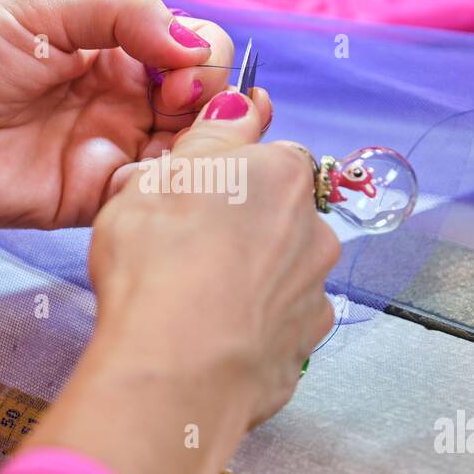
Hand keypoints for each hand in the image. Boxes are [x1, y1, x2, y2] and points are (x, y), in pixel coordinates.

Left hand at [0, 0, 269, 229]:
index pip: (194, 51)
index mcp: (119, 50)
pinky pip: (149, 196)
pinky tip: (152, 175)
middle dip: (210, 103)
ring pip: (188, 152)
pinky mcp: (95, 197)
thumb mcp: (43, 10)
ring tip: (175, 142)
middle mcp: (126, 101)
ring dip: (199, 147)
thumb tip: (192, 42)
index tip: (177, 67)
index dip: (203, 59)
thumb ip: (122, 12)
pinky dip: (165, 186)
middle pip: (204, 104)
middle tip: (175, 103)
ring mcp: (114, 150)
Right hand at [25, 88, 339, 473]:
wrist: (177, 368)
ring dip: (250, 281)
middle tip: (183, 248)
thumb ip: (208, 137)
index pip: (271, 157)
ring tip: (193, 301)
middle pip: (281, 217)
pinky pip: (277, 329)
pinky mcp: (303, 351)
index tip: (198, 193)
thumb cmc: (159, 262)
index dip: (232, 174)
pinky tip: (211, 337)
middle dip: (243, 229)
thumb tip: (239, 104)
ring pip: (283, 274)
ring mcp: (314, 296)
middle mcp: (314, 232)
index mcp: (282, 176)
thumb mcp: (160, 175)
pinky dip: (251, 331)